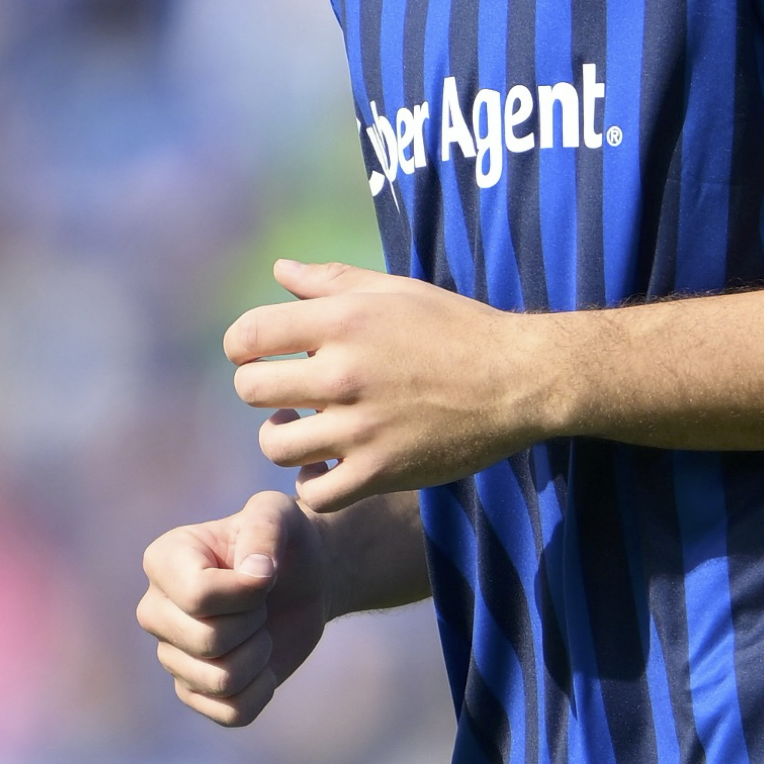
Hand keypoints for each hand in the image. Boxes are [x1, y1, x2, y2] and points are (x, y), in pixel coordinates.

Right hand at [134, 490, 327, 726]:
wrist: (305, 581)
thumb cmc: (286, 541)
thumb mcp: (281, 514)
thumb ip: (266, 527)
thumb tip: (255, 573)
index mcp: (163, 560)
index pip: (199, 597)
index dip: (248, 592)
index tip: (265, 572)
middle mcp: (155, 610)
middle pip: (208, 641)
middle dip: (255, 623)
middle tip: (262, 603)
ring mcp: (170, 655)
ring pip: (221, 679)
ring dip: (260, 655)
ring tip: (260, 628)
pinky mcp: (193, 692)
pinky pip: (231, 713)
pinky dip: (261, 690)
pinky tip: (263, 664)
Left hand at [228, 258, 558, 509]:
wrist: (519, 379)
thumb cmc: (457, 329)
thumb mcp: (397, 291)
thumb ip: (331, 281)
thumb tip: (278, 270)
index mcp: (345, 321)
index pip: (248, 335)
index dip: (243, 346)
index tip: (261, 355)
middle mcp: (345, 373)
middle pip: (251, 391)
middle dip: (259, 391)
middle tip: (287, 393)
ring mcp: (362, 427)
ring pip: (276, 447)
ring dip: (284, 439)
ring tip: (307, 430)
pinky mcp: (381, 472)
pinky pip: (315, 493)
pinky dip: (313, 484)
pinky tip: (328, 467)